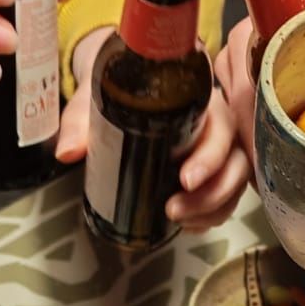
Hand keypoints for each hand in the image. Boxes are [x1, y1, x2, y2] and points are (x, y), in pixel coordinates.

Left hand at [59, 28, 251, 231]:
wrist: (120, 81)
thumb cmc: (117, 83)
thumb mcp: (97, 95)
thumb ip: (81, 120)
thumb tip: (68, 152)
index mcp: (198, 96)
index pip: (220, 124)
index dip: (210, 155)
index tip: (185, 179)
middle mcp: (215, 121)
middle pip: (234, 158)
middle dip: (211, 191)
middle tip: (174, 209)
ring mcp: (218, 146)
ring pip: (235, 180)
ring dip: (213, 207)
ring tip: (179, 221)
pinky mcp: (213, 168)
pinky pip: (226, 194)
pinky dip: (211, 214)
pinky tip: (188, 225)